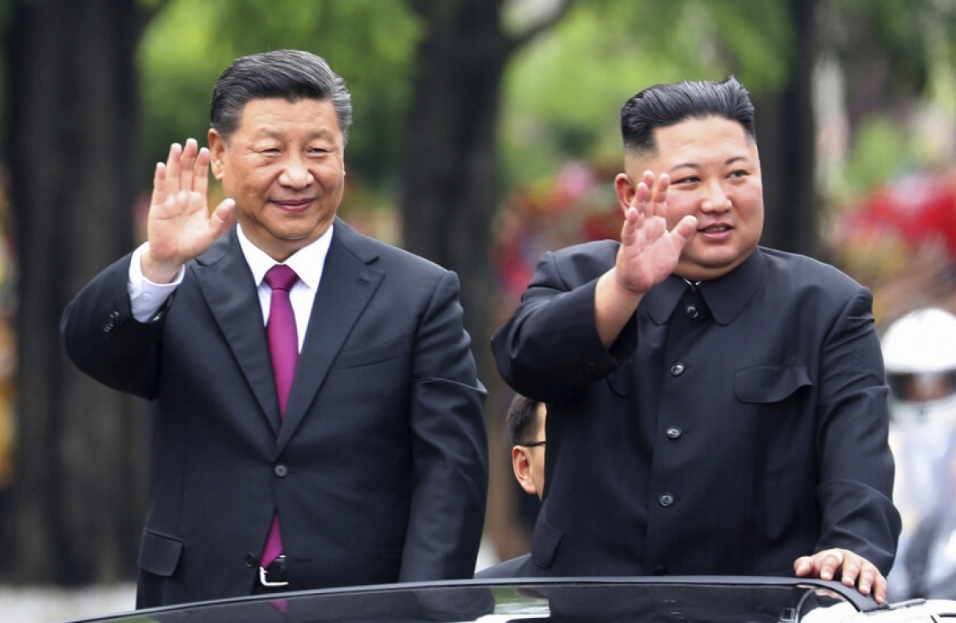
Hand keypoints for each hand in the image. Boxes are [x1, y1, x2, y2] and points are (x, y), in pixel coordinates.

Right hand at [143, 138, 235, 282]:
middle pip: (186, 172)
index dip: (202, 164)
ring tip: (177, 147)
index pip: (200, 178)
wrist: (173, 256)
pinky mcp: (159, 207)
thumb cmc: (192, 244)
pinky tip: (162, 166)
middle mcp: (183, 197)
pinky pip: (160, 190)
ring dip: (174, 162)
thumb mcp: (211, 232)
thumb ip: (221, 218)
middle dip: (189, 157)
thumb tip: (232, 202)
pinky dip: (160, 178)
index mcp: (197, 201)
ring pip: (173, 177)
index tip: (206, 150)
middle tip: (192, 141)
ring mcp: (170, 200)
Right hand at [613, 170, 695, 294]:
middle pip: (646, 204)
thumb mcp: (674, 247)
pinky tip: (633, 212)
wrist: (639, 283)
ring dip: (640, 201)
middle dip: (649, 189)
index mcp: (656, 225)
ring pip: (637, 214)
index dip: (662, 190)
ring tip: (643, 187)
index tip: (665, 176)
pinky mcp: (629, 247)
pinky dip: (631, 223)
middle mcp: (645, 227)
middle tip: (650, 172)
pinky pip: (630, 232)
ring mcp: (636, 235)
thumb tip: (693, 218)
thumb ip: (683, 233)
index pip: (659, 204)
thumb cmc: (654, 264)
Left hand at [793, 548, 886, 603]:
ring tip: (863, 591)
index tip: (824, 577)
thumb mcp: (814, 565)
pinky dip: (880, 590)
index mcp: (835, 555)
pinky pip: (881, 582)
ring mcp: (865, 567)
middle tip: (847, 583)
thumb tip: (800, 572)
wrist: (843, 567)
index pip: (831, 559)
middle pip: (852, 564)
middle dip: (849, 573)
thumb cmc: (827, 568)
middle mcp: (852, 559)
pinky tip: (878, 599)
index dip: (828, 567)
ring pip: (868, 572)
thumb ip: (805, 566)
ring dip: (866, 582)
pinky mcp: (876, 577)